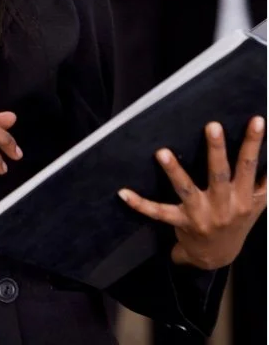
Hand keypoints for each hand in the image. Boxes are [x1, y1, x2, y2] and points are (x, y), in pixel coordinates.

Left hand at [118, 117, 266, 269]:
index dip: (252, 143)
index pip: (249, 166)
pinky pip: (158, 212)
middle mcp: (223, 205)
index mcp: (243, 197)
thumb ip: (265, 181)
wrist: (218, 257)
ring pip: (187, 190)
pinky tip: (123, 192)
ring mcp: (200, 214)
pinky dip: (140, 203)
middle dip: (216, 150)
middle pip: (220, 174)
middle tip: (212, 126)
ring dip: (174, 171)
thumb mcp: (257, 204)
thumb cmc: (238, 221)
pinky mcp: (180, 222)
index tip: (256, 120)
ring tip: (162, 152)